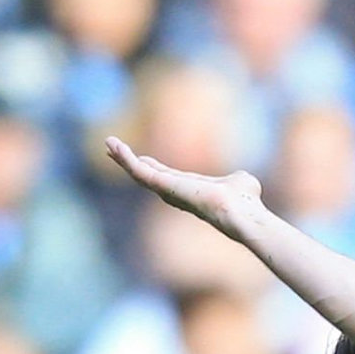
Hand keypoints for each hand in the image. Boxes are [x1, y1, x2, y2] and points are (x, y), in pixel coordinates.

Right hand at [105, 136, 267, 234]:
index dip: (154, 168)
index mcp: (191, 191)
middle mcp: (177, 193)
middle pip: (147, 176)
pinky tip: (114, 145)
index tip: (143, 159)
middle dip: (131, 163)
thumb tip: (242, 179)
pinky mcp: (162, 186)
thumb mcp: (240, 182)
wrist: (241, 211)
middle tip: (113, 149)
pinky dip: (125, 158)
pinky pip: (138, 171)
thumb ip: (236, 180)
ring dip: (122, 158)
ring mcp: (168, 191)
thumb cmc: (246, 201)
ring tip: (108, 142)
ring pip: (139, 174)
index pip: (167, 178)